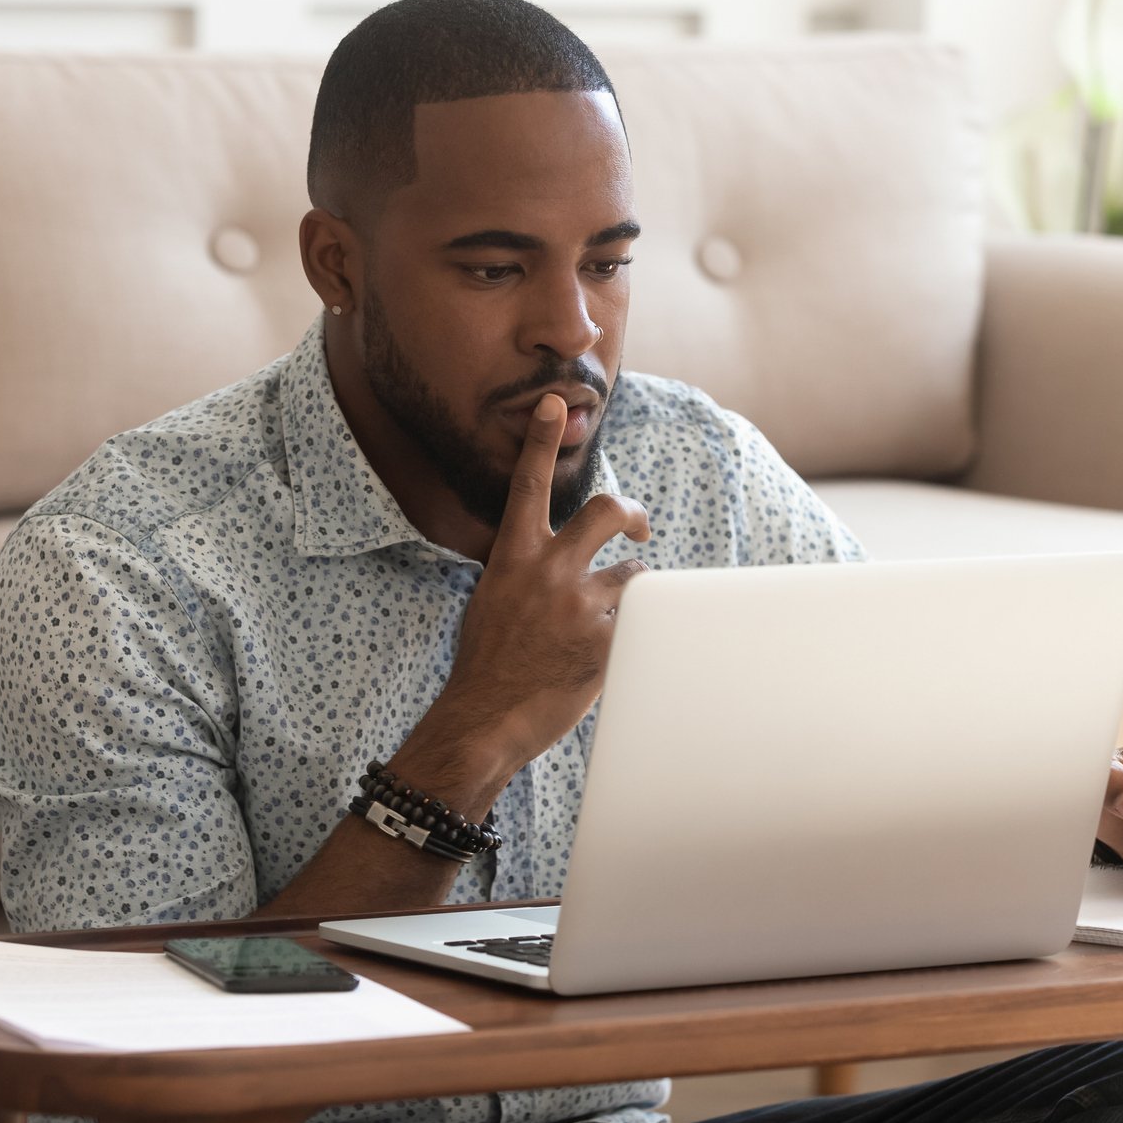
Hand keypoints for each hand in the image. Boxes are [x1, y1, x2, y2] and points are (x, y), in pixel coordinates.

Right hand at [436, 393, 650, 771]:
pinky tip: (607, 663)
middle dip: (631, 513)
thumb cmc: (486, 667)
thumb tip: (557, 565)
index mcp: (513, 558)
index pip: (528, 485)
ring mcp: (579, 605)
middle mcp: (548, 572)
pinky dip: (631, 641)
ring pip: (633, 580)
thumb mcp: (493, 603)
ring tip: (609, 630)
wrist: (484, 720)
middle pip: (607, 511)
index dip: (541, 440)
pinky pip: (639, 625)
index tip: (555, 403)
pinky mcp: (606, 641)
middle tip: (638, 529)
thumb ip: (526, 574)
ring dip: (630, 600)